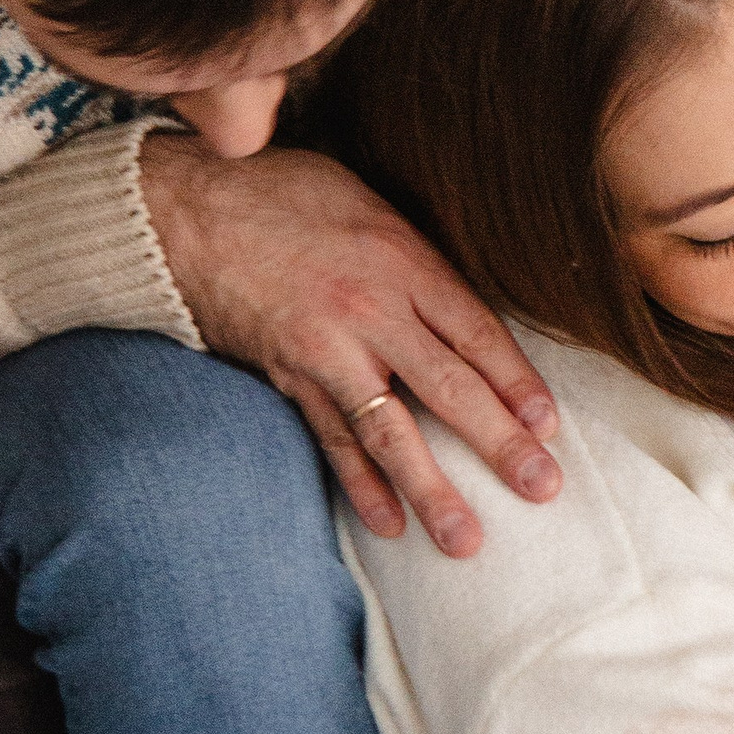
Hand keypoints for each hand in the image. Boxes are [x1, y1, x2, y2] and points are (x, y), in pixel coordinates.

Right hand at [142, 137, 560, 556]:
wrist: (184, 209)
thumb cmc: (283, 192)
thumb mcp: (369, 202)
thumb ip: (419, 256)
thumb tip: (466, 306)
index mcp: (403, 262)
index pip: (477, 333)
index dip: (517, 383)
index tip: (548, 427)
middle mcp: (371, 311)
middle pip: (449, 387)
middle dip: (499, 444)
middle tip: (541, 490)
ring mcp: (327, 351)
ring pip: (391, 431)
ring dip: (431, 489)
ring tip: (466, 541)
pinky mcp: (286, 377)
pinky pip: (331, 440)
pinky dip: (360, 485)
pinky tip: (388, 524)